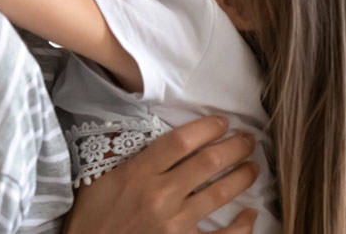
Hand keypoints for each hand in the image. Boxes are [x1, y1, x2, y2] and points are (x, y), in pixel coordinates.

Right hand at [63, 116, 259, 233]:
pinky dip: (242, 226)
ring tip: (253, 166)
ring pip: (219, 194)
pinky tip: (251, 214)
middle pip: (208, 162)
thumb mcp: (98, 178)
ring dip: (242, 177)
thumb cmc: (92, 216)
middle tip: (248, 139)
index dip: (208, 127)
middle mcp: (160, 196)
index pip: (181, 141)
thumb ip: (124, 154)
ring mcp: (174, 224)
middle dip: (235, 147)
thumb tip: (148, 131)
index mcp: (138, 173)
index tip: (223, 122)